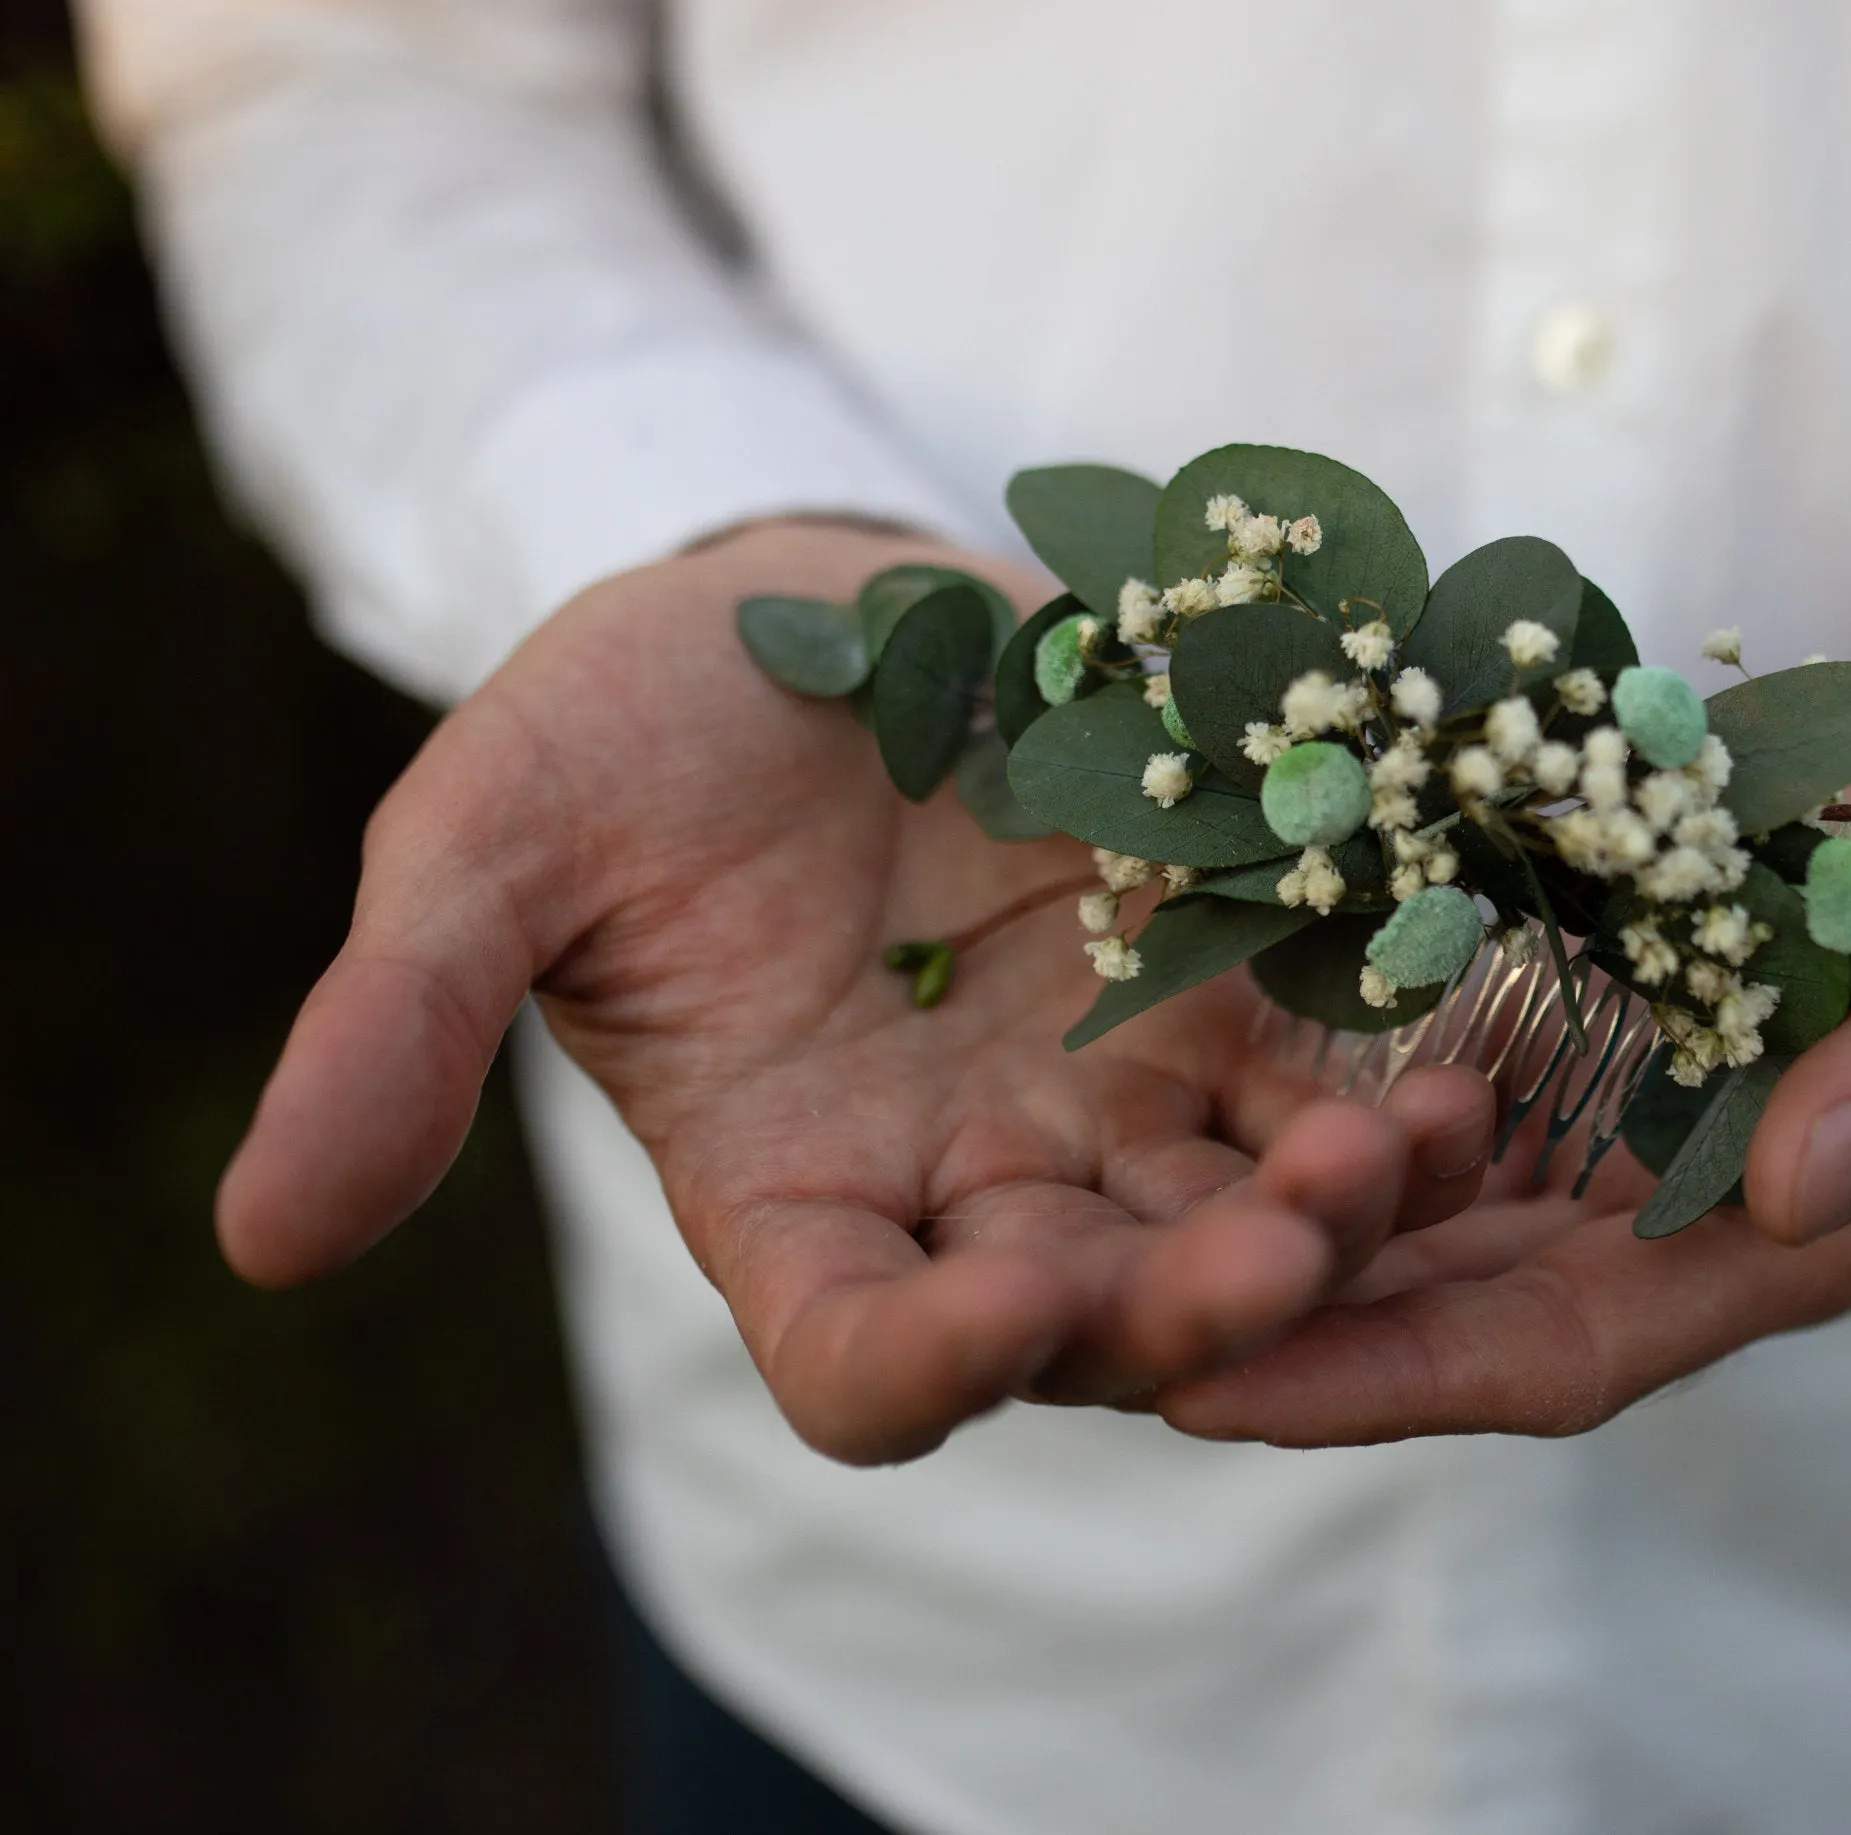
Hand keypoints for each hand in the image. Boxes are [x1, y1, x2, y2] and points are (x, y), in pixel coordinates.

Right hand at [216, 519, 1495, 1462]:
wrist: (806, 603)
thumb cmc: (624, 723)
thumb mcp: (491, 841)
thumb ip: (404, 1026)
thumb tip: (261, 1238)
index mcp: (797, 1194)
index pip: (867, 1359)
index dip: (929, 1363)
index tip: (998, 1309)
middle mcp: (979, 1184)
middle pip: (1104, 1316)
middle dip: (1197, 1297)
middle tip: (1283, 1241)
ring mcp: (1122, 1099)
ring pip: (1251, 1215)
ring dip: (1344, 1205)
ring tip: (1415, 1130)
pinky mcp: (1237, 989)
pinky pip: (1340, 1067)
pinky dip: (1403, 1064)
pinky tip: (1474, 1024)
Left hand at [1157, 564, 1850, 1445]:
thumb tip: (1794, 1187)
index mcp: (1771, 1233)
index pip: (1548, 1351)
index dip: (1383, 1379)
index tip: (1207, 1390)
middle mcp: (1659, 1185)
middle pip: (1429, 1285)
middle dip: (1259, 1306)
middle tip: (1057, 1307)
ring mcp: (1612, 1084)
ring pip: (1402, 1174)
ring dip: (1254, 1183)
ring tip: (1070, 1178)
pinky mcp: (1579, 977)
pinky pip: (1427, 1027)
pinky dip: (1318, 1031)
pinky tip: (1182, 974)